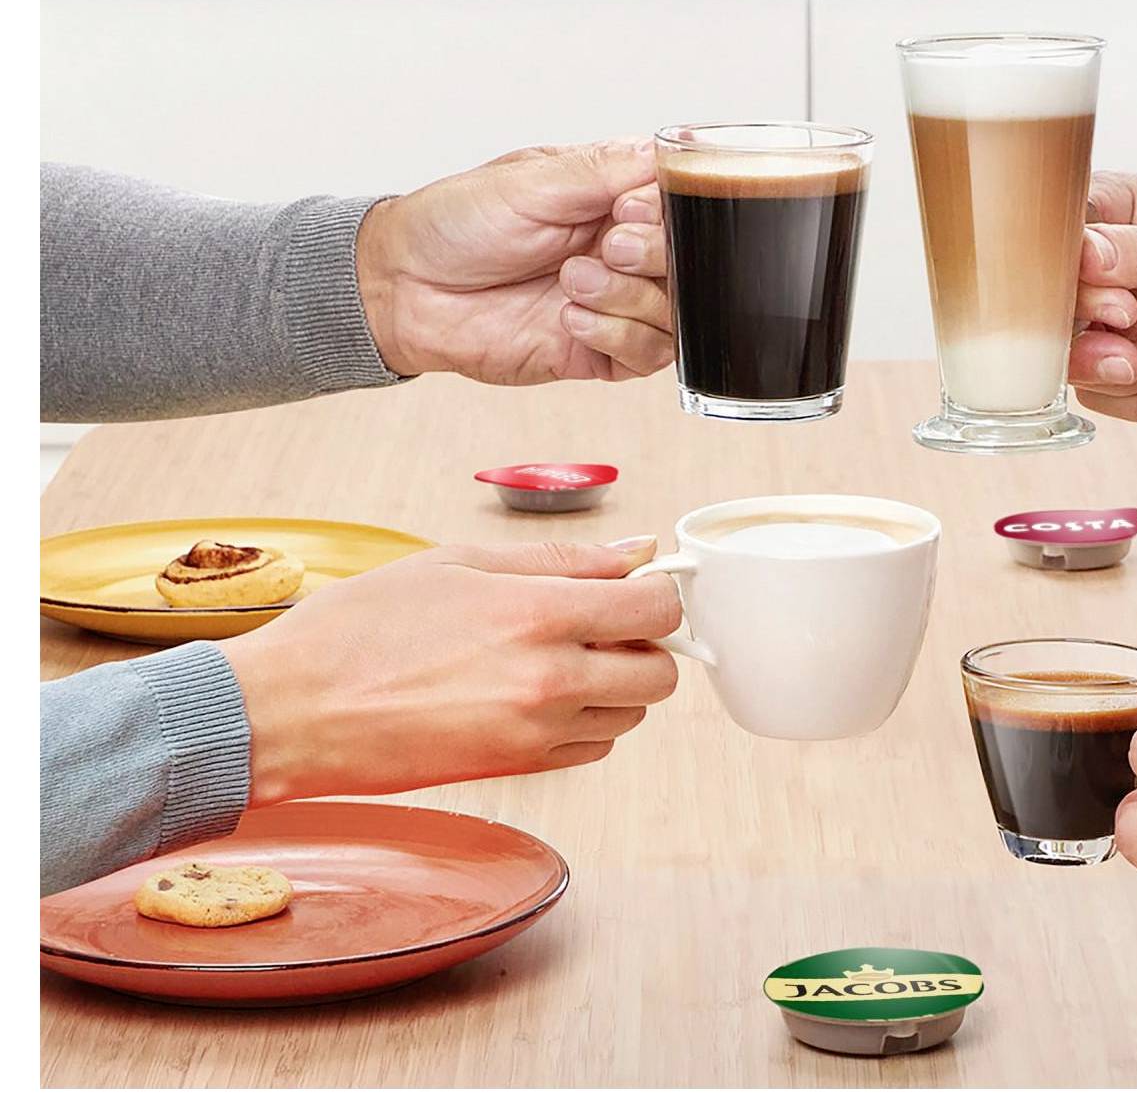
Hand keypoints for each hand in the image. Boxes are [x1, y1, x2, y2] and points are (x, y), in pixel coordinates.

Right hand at [219, 537, 682, 804]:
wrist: (291, 712)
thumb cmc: (358, 630)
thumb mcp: (457, 562)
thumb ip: (560, 559)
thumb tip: (636, 551)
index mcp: (538, 616)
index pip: (656, 610)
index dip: (655, 595)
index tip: (633, 589)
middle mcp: (550, 680)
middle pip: (660, 674)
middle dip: (641, 647)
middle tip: (596, 625)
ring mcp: (536, 733)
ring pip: (629, 715)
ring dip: (612, 686)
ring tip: (550, 658)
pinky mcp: (518, 770)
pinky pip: (590, 747)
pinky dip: (581, 722)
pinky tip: (530, 695)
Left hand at [357, 139, 676, 383]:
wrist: (403, 289)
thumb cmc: (452, 225)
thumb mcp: (527, 183)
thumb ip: (600, 171)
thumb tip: (661, 150)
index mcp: (611, 200)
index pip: (680, 205)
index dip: (669, 213)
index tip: (628, 210)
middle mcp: (621, 252)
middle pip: (690, 263)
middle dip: (653, 256)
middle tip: (604, 247)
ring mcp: (614, 304)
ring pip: (676, 312)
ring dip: (627, 297)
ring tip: (571, 282)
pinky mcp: (599, 352)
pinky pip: (648, 356)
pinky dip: (616, 335)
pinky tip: (569, 317)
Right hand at [1067, 172, 1136, 419]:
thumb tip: (1084, 253)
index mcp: (1103, 214)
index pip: (1048, 248)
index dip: (1070, 288)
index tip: (1121, 305)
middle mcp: (1094, 269)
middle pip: (1049, 318)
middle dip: (1091, 348)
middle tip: (1135, 350)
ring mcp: (1108, 319)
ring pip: (1074, 366)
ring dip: (1126, 379)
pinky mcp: (1130, 360)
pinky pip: (1110, 398)